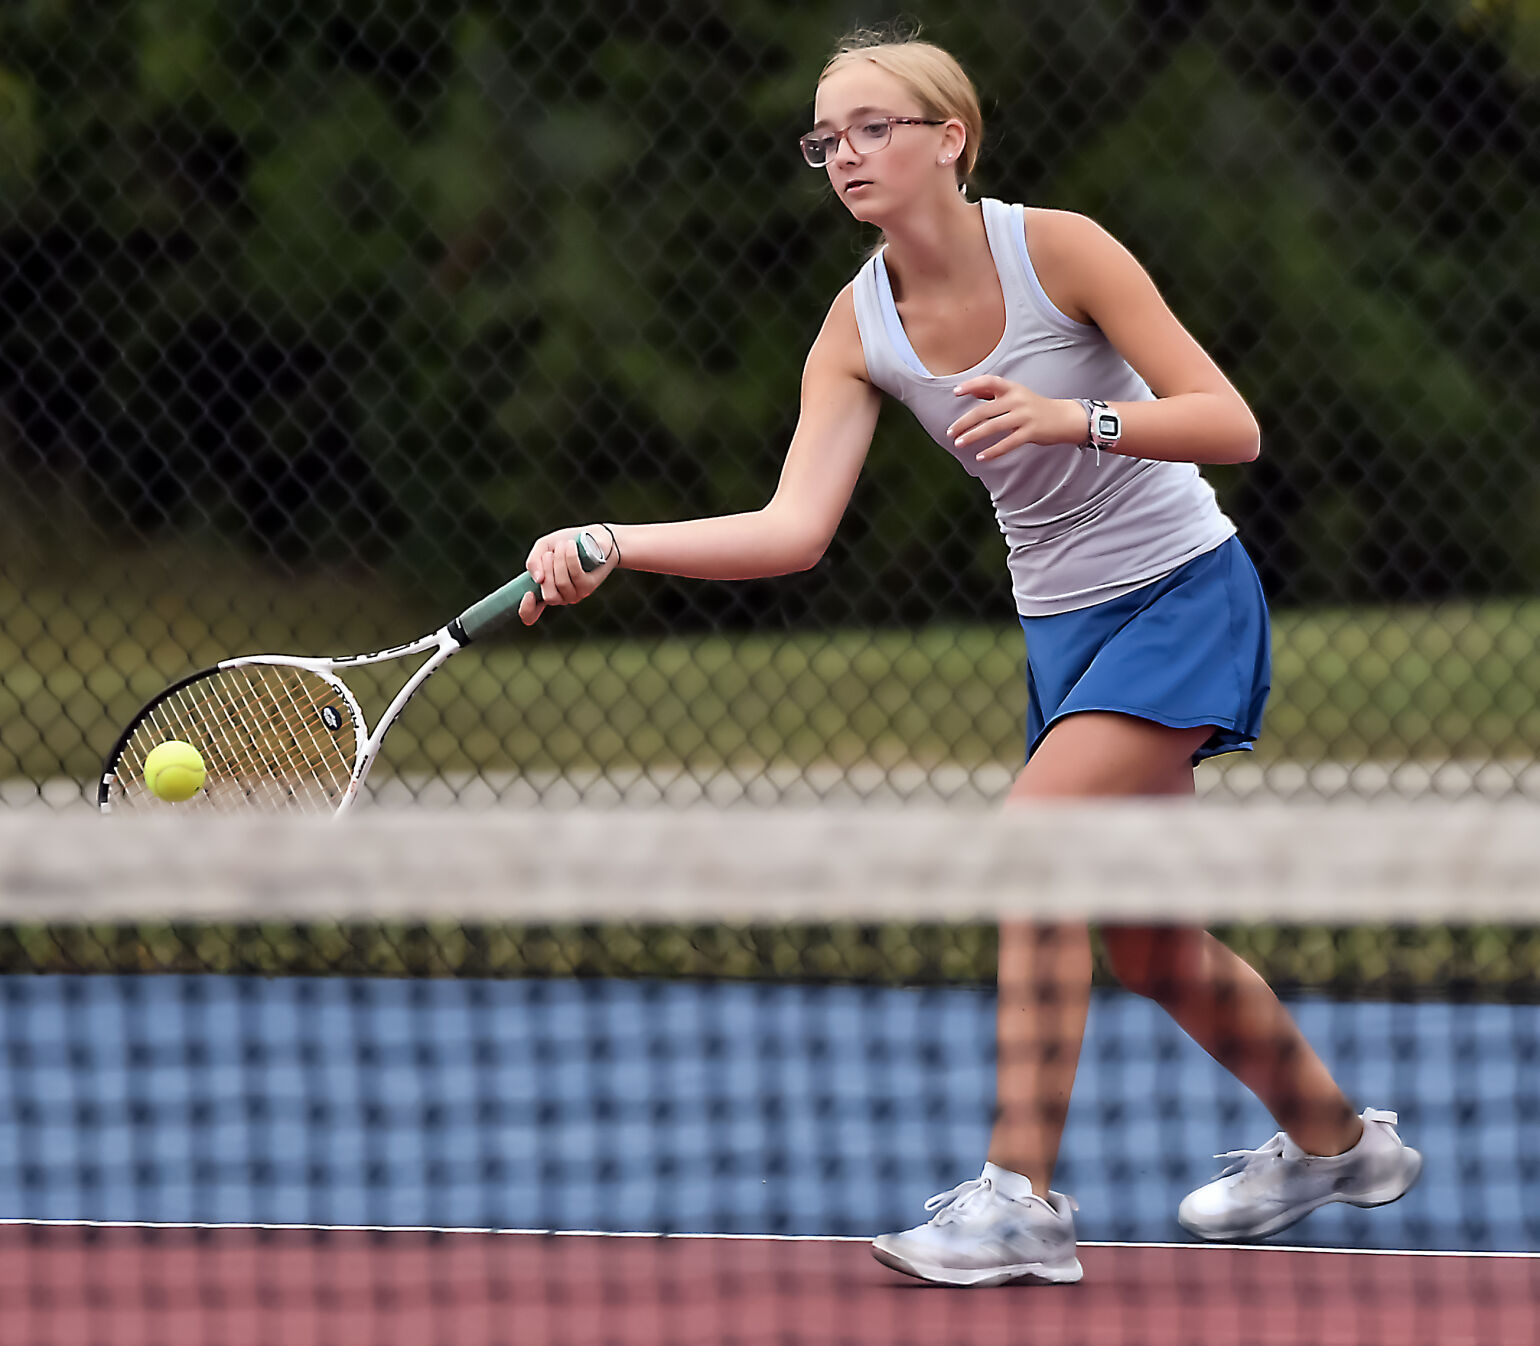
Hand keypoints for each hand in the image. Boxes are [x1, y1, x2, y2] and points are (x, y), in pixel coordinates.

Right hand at [518, 526, 618, 624]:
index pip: (531, 614)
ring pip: (562, 583)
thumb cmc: (567, 543)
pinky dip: (570, 557)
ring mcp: (576, 594)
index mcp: (546, 591)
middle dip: (546, 569)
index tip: (528, 594)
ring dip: (559, 560)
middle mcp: (561, 597)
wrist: (595, 537)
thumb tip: (538, 579)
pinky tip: (571, 546)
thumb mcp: (544, 547)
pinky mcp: (589, 586)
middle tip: (549, 553)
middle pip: (549, 595)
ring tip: (563, 544)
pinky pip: (576, 574)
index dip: (527, 609)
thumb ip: (534, 561)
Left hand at [947, 376, 1084, 461]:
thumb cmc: (1034, 406)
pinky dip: (992, 451)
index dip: (971, 385)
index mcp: (1012, 388)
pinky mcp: (1031, 432)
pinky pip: (1007, 443)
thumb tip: (970, 390)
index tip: (955, 392)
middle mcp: (1018, 399)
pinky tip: (980, 456)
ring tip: (959, 443)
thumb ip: (994, 393)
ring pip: (992, 427)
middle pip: (984, 410)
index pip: (989, 381)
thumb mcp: (1016, 394)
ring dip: (973, 436)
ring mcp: (1024, 416)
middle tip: (950, 432)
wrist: (1064, 418)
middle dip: (964, 422)